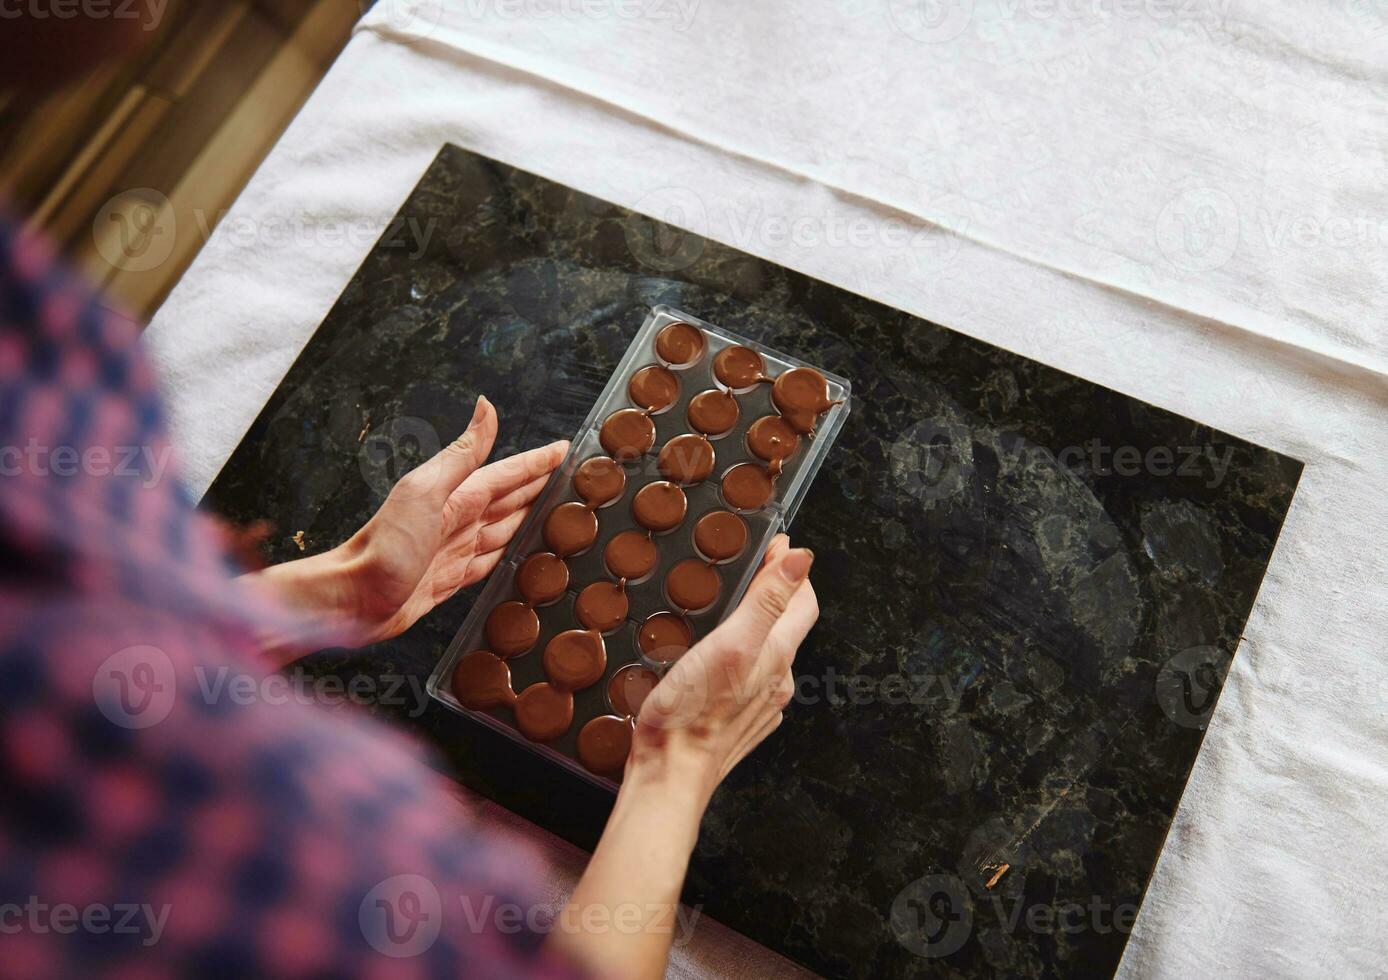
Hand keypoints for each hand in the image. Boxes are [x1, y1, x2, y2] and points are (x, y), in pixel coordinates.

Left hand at [245, 396, 566, 653]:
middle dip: (540, 487)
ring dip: (530, 520)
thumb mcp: (425, 491)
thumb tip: (486, 405)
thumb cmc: (384, 546)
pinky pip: (491, 563)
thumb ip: (461, 454)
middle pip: (511, 500)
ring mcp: (455, 550)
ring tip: (556, 515)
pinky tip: (520, 555)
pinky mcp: (450, 579)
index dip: (537, 462)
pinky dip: (510, 556)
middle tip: (573, 482)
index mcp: (458, 496)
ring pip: (505, 531)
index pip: (508, 473)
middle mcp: (459, 520)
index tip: (566, 450)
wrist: (351, 599)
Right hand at [551, 536, 816, 979]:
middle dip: (775, 595)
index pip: (802, 604)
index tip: (775, 544)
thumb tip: (802, 558)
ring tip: (731, 607)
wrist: (669, 778)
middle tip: (753, 568)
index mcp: (777, 657)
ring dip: (756, 627)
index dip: (792, 571)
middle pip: (787, 628)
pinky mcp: (736, 725)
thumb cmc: (693, 712)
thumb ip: (767, 600)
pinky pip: (747, 682)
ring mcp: (758, 707)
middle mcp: (776, 683)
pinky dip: (740, 659)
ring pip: (766, 656)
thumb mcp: (731, 643)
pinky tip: (716, 658)